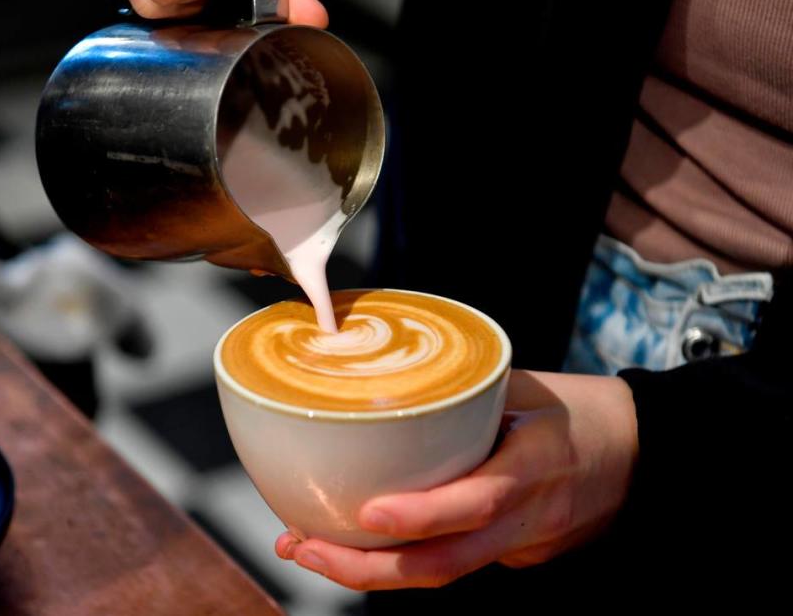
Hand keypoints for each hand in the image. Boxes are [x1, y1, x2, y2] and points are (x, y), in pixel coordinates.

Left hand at [275, 370, 638, 589]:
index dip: (423, 514)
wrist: (641, 455)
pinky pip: (454, 563)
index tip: (367, 512)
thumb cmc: (579, 410)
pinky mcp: (515, 557)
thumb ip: (463, 391)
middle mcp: (530, 517)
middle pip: (447, 564)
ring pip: (443, 574)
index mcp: (538, 463)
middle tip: (303, 546)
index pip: (480, 500)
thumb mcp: (526, 386)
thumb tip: (381, 370)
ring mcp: (523, 546)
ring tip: (309, 549)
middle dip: (366, 568)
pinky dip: (400, 559)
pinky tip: (355, 544)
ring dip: (369, 571)